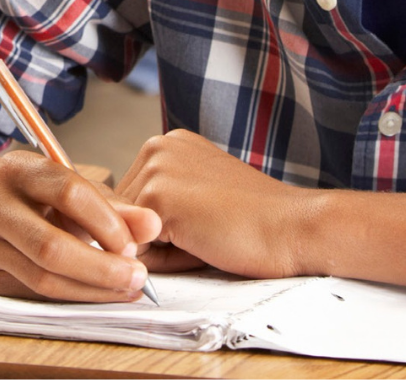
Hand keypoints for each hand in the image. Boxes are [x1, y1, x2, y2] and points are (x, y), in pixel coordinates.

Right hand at [0, 149, 160, 301]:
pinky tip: (99, 293)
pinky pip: (34, 293)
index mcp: (16, 169)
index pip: (67, 191)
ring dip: (91, 288)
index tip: (134, 242)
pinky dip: (72, 296)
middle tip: (138, 276)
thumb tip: (153, 225)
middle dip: (101, 267)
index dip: (105, 220)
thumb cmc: (25, 192)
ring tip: (126, 288)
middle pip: (51, 245)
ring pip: (42, 277)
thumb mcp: (62, 185)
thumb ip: (110, 205)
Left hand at [118, 130, 309, 279]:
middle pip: (123, 215)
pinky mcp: (158, 194)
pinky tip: (203, 243)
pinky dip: (167, 261)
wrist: (295, 228)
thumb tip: (110, 239)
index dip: (159, 231)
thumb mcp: (195, 203)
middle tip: (207, 234)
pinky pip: (137, 246)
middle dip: (154, 241)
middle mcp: (156, 145)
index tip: (203, 225)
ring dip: (159, 251)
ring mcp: (155, 167)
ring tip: (205, 237)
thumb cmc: (251, 225)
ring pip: (127, 232)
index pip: (131, 201)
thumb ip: (153, 212)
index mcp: (167, 145)